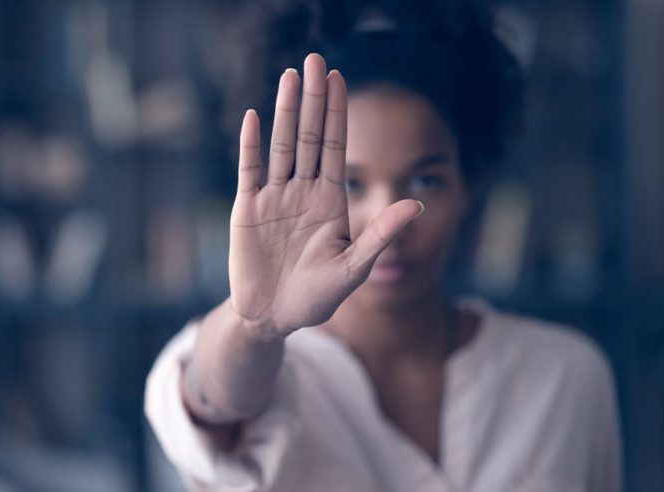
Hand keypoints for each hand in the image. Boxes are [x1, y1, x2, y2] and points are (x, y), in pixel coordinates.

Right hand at [229, 53, 423, 337]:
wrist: (274, 318)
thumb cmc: (317, 298)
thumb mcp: (354, 268)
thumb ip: (381, 235)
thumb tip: (417, 204)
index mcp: (330, 201)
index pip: (336, 147)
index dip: (338, 113)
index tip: (339, 78)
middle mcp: (302, 192)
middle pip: (309, 136)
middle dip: (314, 99)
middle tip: (314, 59)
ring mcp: (274, 199)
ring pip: (281, 146)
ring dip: (285, 112)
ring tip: (290, 77)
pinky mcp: (246, 210)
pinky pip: (249, 171)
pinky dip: (251, 145)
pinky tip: (254, 116)